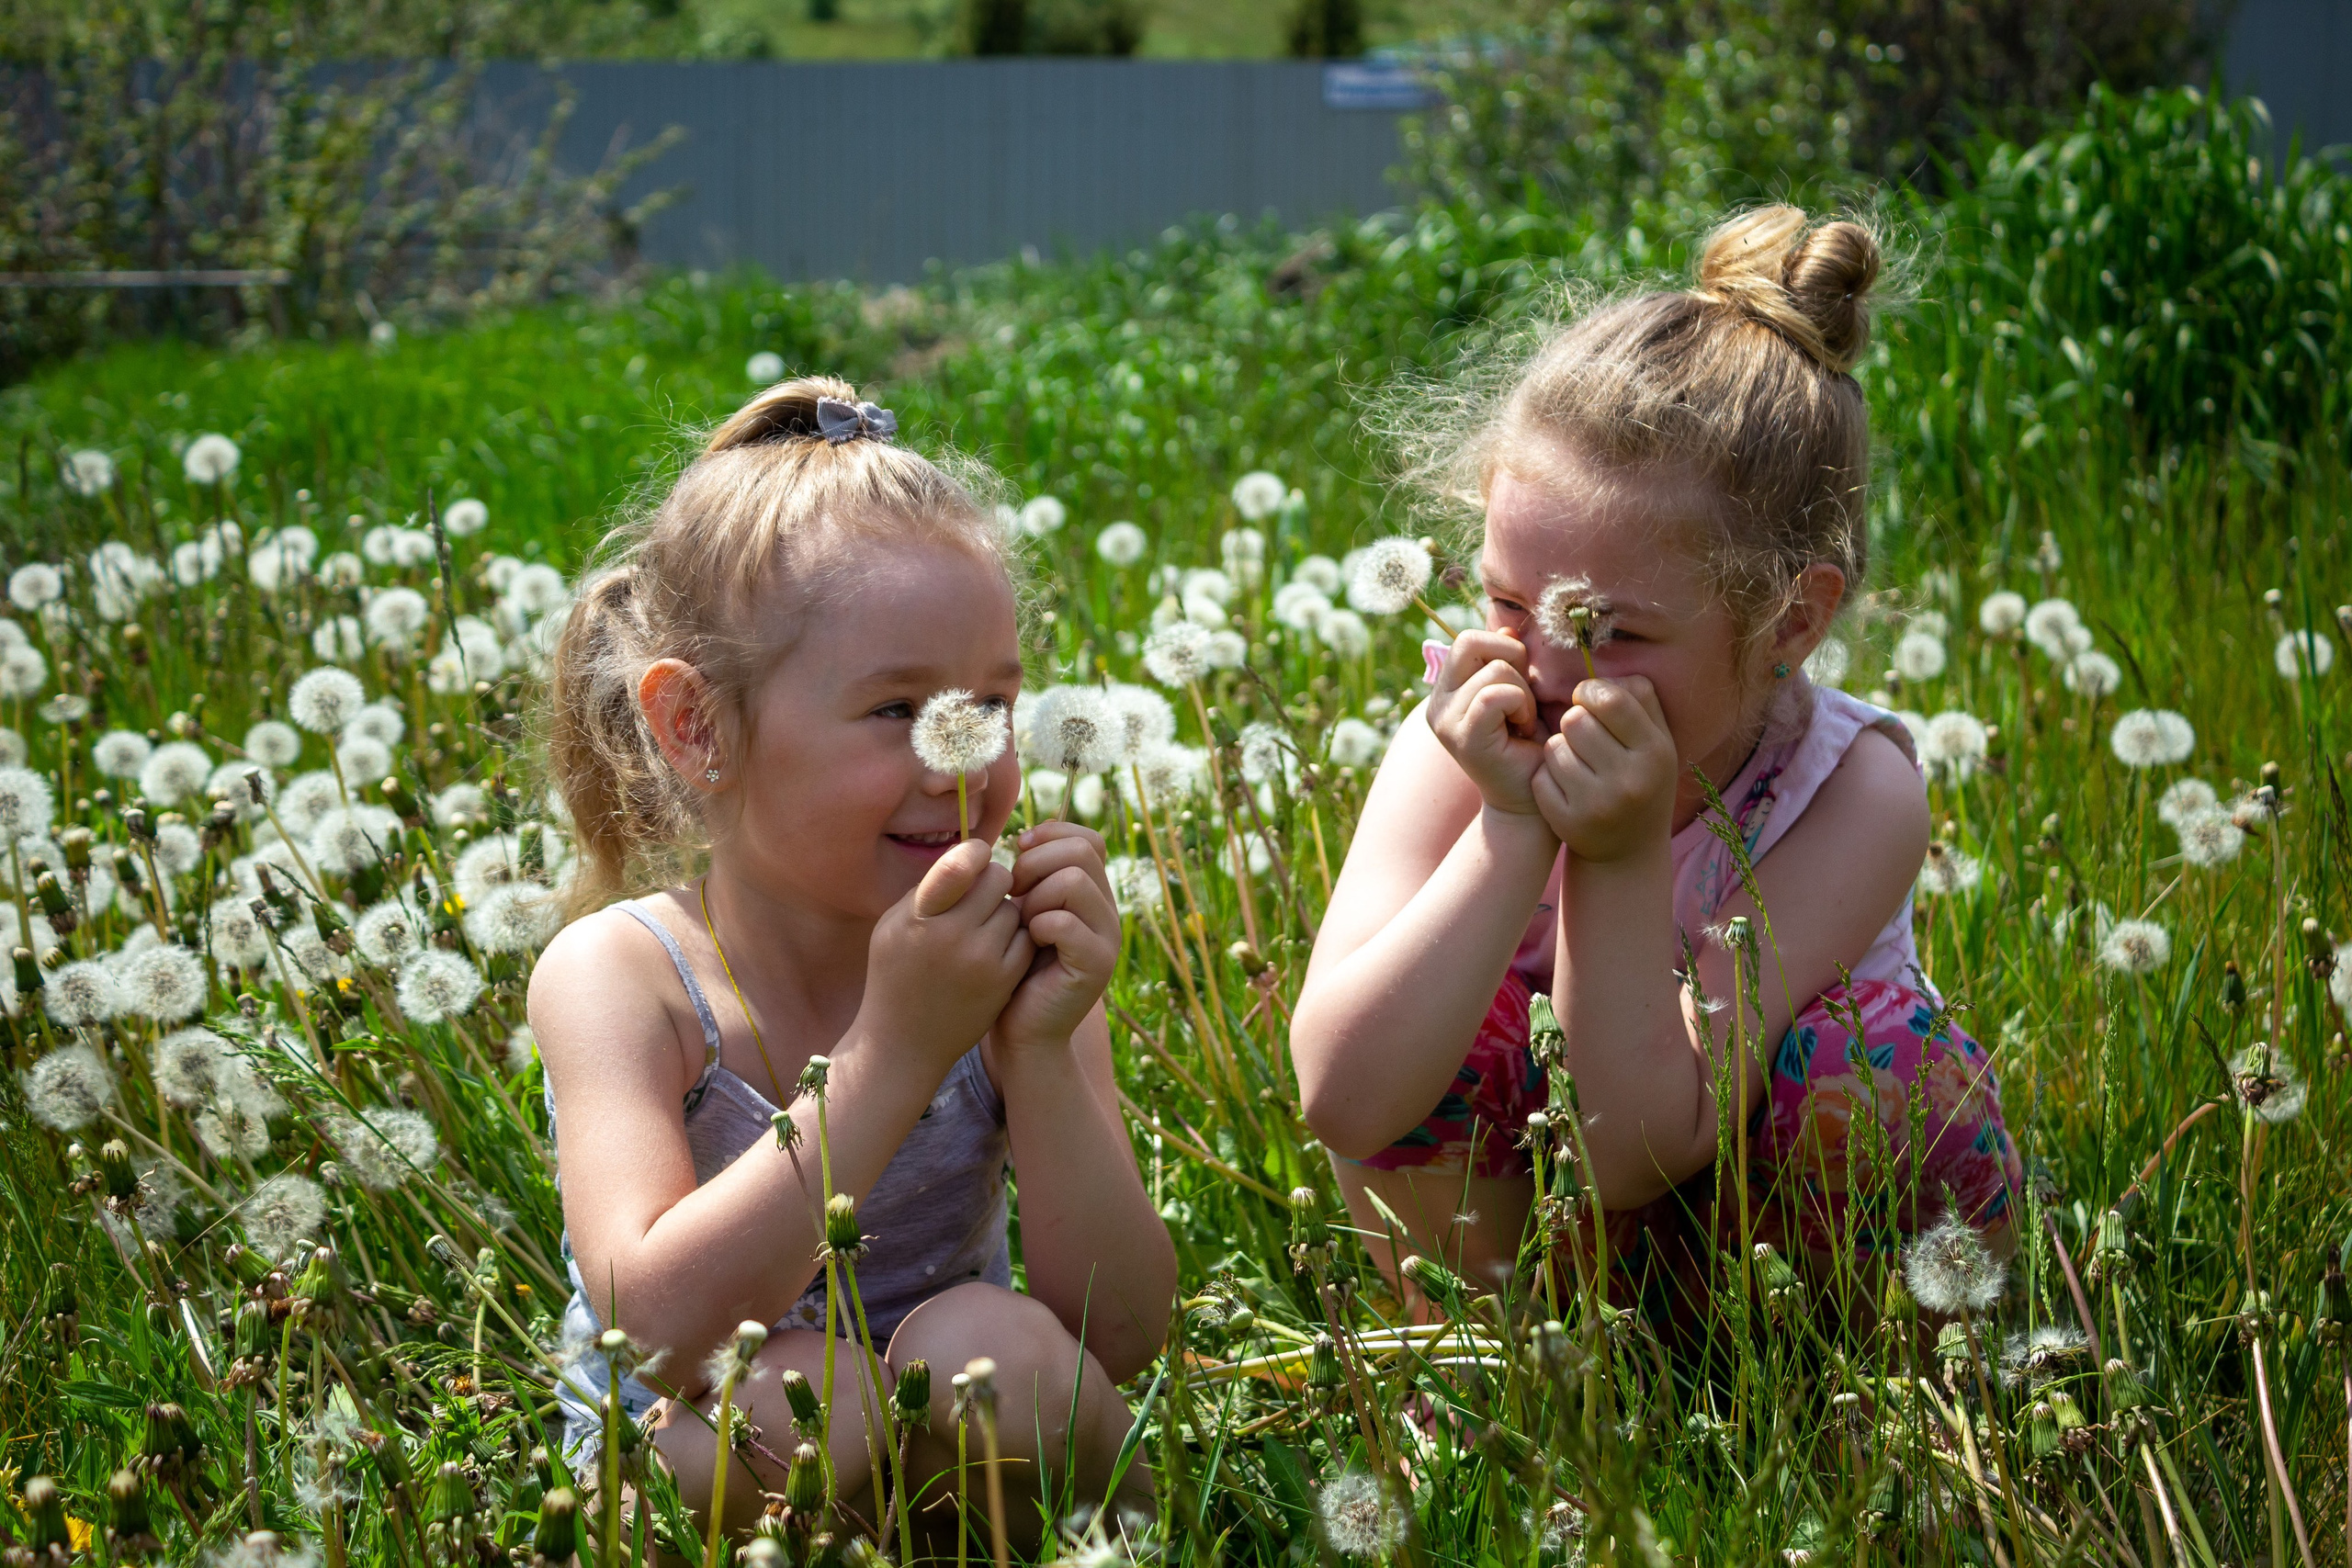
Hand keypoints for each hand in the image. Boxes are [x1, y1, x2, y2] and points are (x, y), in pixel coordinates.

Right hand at [861, 840, 1034, 1069]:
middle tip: (980, 895)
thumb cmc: (895, 973)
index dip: (974, 853)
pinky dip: (1016, 937)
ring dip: (1003, 911)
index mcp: (918, 918)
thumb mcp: (893, 925)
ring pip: (1014, 909)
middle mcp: (951, 937)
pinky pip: (1026, 938)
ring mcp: (982, 961)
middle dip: (992, 881)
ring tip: (982, 928)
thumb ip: (928, 888)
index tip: (975, 857)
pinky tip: (996, 947)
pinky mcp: (1004, 980)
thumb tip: (968, 854)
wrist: (904, 1041)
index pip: (960, 864)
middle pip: (997, 880)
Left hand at [994, 821, 1119, 1051]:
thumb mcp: (1022, 914)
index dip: (1051, 835)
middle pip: (1081, 852)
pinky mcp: (1097, 965)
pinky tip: (1029, 944)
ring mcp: (1107, 938)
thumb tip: (1025, 838)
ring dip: (1037, 897)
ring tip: (1024, 923)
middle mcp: (1108, 912)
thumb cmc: (1014, 970)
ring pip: (1075, 881)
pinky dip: (1038, 927)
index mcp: (1093, 895)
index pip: (1089, 839)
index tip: (1018, 854)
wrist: (1023, 1031)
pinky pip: (1066, 922)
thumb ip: (1033, 879)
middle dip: (1037, 864)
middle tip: (1016, 894)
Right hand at [1422, 630, 1552, 819]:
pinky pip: (1496, 696)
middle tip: (1522, 700)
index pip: (1469, 639)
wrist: (1532, 799)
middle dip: (1511, 661)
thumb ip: (1509, 660)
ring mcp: (1445, 720)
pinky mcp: (1461, 737)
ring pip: (1494, 670)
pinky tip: (1523, 729)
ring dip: (1523, 693)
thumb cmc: (1531, 745)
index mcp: (1447, 689)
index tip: (1519, 688)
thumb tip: (1508, 628)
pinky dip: (1521, 706)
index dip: (1504, 650)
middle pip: (1471, 642)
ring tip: (1523, 722)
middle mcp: (1437, 703)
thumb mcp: (1521, 691)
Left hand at [1532, 676, 1677, 863]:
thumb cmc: (1642, 780)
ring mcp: (1598, 804)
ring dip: (1559, 749)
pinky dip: (1547, 777)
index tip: (1586, 700)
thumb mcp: (1656, 741)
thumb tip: (1603, 671)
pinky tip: (1564, 787)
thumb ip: (1639, 697)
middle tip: (1582, 737)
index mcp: (1656, 752)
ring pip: (1554, 747)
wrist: (1629, 851)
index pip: (1610, 700)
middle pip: (1575, 720)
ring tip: (1576, 762)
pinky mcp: (1569, 823)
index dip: (1589, 692)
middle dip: (1573, 722)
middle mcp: (1630, 780)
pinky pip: (1540, 778)